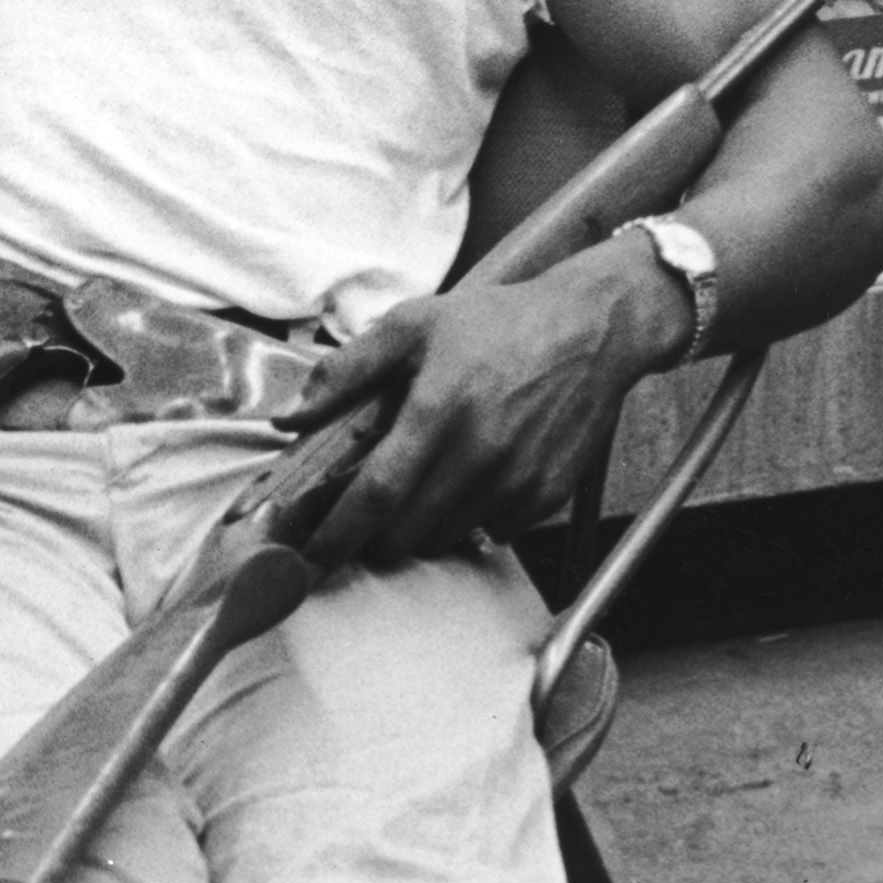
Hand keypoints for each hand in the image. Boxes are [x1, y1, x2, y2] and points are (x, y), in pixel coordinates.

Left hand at [279, 248, 684, 570]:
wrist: (592, 330)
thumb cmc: (500, 323)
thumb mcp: (415, 325)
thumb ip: (345, 373)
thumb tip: (290, 417)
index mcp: (437, 411)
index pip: (374, 497)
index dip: (335, 537)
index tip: (308, 559)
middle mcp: (478, 454)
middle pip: (404, 532)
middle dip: (374, 532)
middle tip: (370, 505)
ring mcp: (517, 480)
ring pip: (444, 537)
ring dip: (422, 524)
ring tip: (428, 480)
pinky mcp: (546, 495)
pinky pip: (492, 532)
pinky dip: (471, 518)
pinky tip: (474, 477)